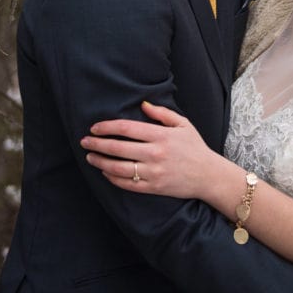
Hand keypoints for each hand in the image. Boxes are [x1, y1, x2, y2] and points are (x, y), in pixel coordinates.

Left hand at [80, 101, 215, 199]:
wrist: (208, 175)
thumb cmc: (195, 147)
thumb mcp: (183, 124)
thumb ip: (162, 113)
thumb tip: (142, 104)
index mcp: (161, 135)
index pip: (127, 129)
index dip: (107, 127)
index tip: (95, 128)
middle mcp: (155, 153)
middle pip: (118, 148)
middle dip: (97, 144)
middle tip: (85, 142)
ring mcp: (153, 172)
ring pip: (118, 168)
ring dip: (100, 162)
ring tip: (90, 158)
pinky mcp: (153, 188)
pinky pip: (127, 184)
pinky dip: (112, 178)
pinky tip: (105, 172)